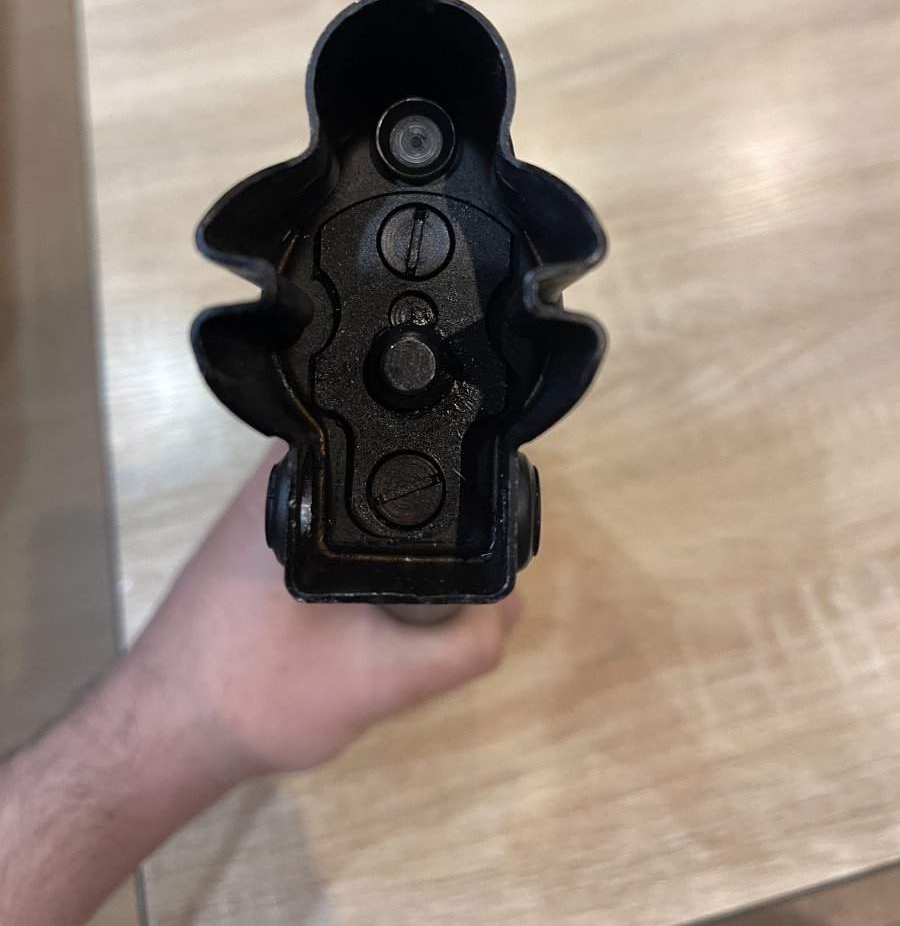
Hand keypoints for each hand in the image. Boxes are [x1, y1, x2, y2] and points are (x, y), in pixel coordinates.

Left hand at [132, 448, 521, 779]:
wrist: (165, 732)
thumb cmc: (260, 695)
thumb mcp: (384, 680)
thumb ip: (465, 644)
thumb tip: (513, 602)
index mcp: (313, 471)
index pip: (419, 450)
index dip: (467, 498)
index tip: (479, 558)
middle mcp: (286, 464)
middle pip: (402, 479)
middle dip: (433, 540)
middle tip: (422, 605)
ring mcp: (270, 496)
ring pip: (373, 510)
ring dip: (396, 560)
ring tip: (386, 617)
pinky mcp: (264, 530)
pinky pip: (343, 530)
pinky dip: (364, 570)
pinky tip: (353, 616)